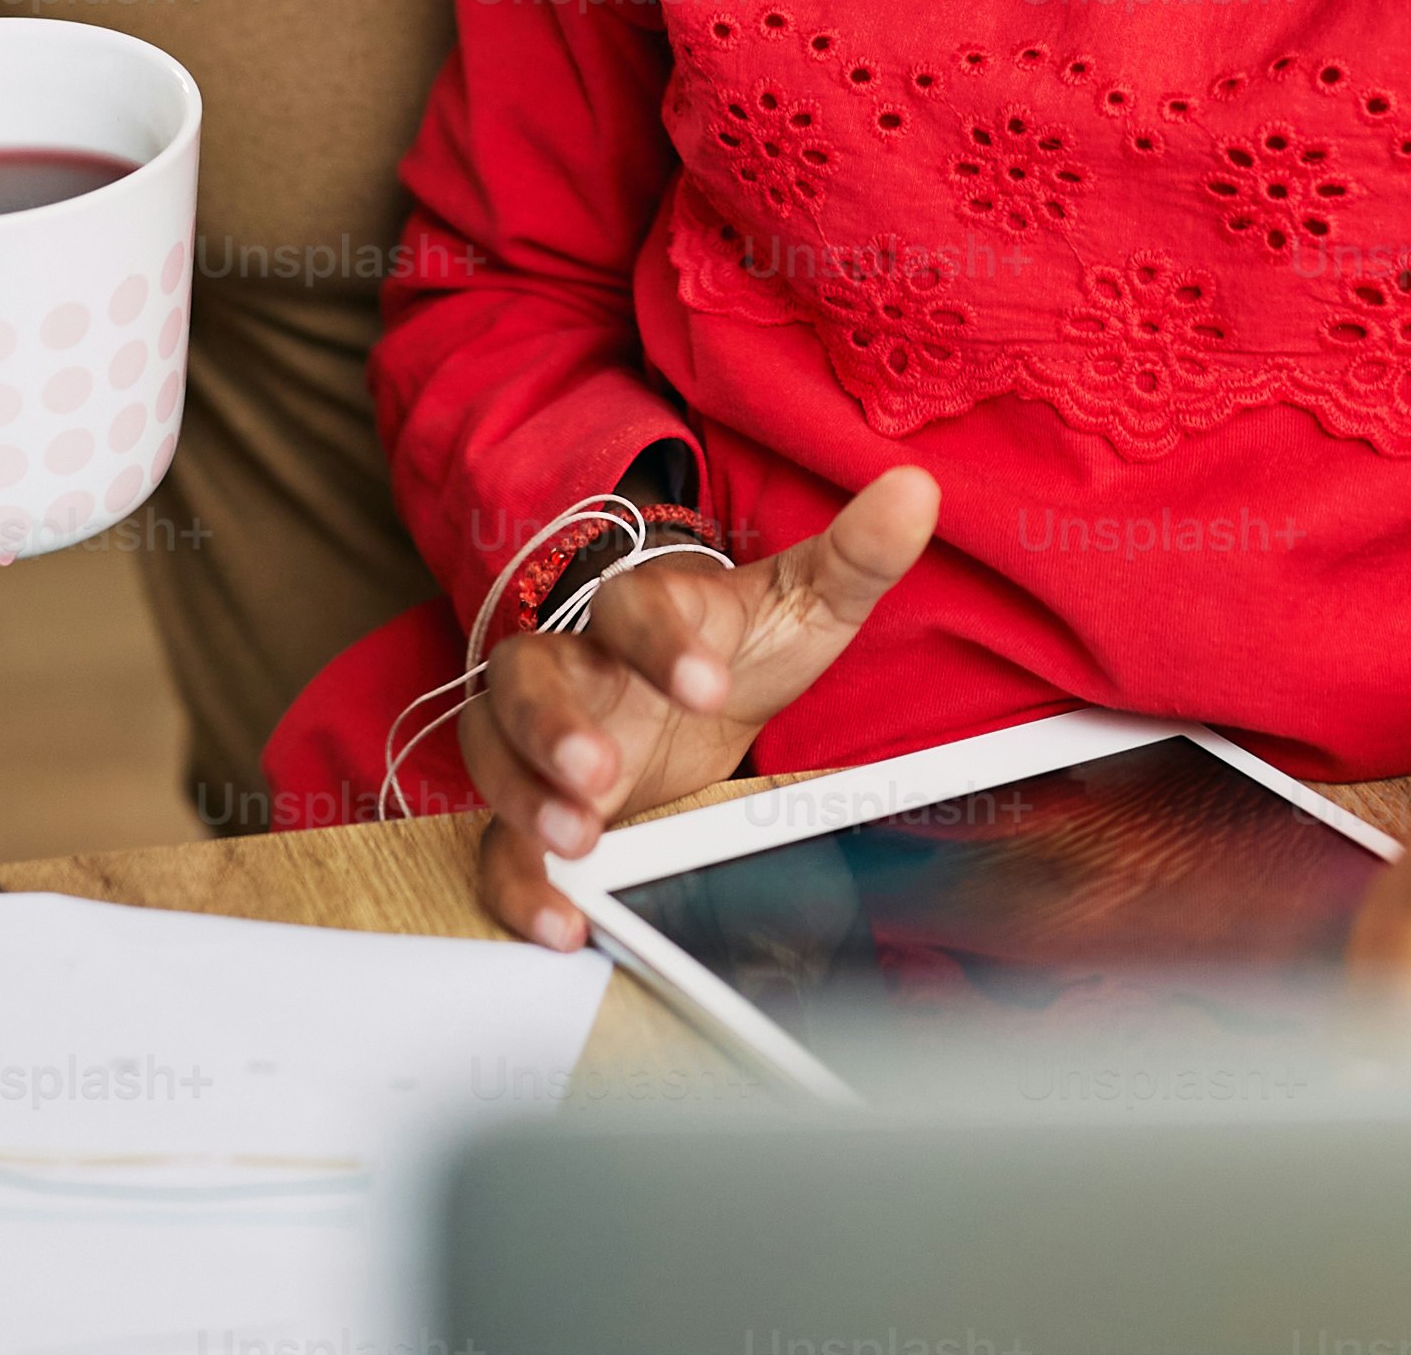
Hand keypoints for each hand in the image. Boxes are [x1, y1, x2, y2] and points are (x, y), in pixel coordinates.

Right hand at [464, 468, 938, 949]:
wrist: (690, 680)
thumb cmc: (739, 640)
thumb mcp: (802, 602)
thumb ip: (856, 552)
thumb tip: (917, 492)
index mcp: (639, 608)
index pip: (631, 605)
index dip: (661, 644)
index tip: (711, 687)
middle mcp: (573, 665)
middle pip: (528, 676)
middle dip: (554, 727)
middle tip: (602, 775)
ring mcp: (539, 736)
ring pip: (494, 751)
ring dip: (523, 798)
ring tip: (577, 843)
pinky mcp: (532, 803)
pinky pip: (497, 839)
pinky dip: (515, 880)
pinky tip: (559, 919)